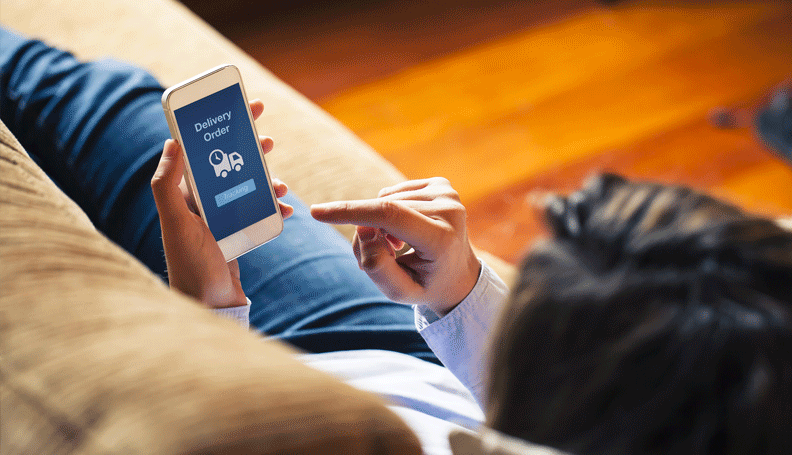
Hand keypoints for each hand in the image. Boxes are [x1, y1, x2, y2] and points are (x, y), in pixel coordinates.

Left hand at [151, 100, 292, 307]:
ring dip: (266, 180)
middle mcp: (200, 204)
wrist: (210, 307)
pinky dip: (274, 209)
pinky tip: (287, 211)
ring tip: (280, 183)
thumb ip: (167, 185)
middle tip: (267, 136)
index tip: (240, 110)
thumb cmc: (192, 266)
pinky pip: (258, 213)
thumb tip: (171, 142)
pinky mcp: (236, 235)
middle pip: (228, 165)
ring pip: (247, 187)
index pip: (201, 151)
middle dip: (248, 149)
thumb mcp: (177, 223)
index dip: (219, 127)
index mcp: (184, 195)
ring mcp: (220, 220)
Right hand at [310, 177, 480, 315]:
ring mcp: (448, 193)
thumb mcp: (400, 291)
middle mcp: (450, 210)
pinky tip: (407, 230)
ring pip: (385, 200)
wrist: (459, 274)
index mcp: (442, 238)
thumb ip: (376, 266)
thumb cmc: (426, 285)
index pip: (389, 215)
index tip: (318, 212)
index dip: (351, 211)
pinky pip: (394, 193)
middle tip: (381, 257)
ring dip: (380, 223)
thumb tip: (363, 229)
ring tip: (398, 247)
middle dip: (367, 232)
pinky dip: (390, 211)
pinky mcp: (442, 184)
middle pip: (383, 211)